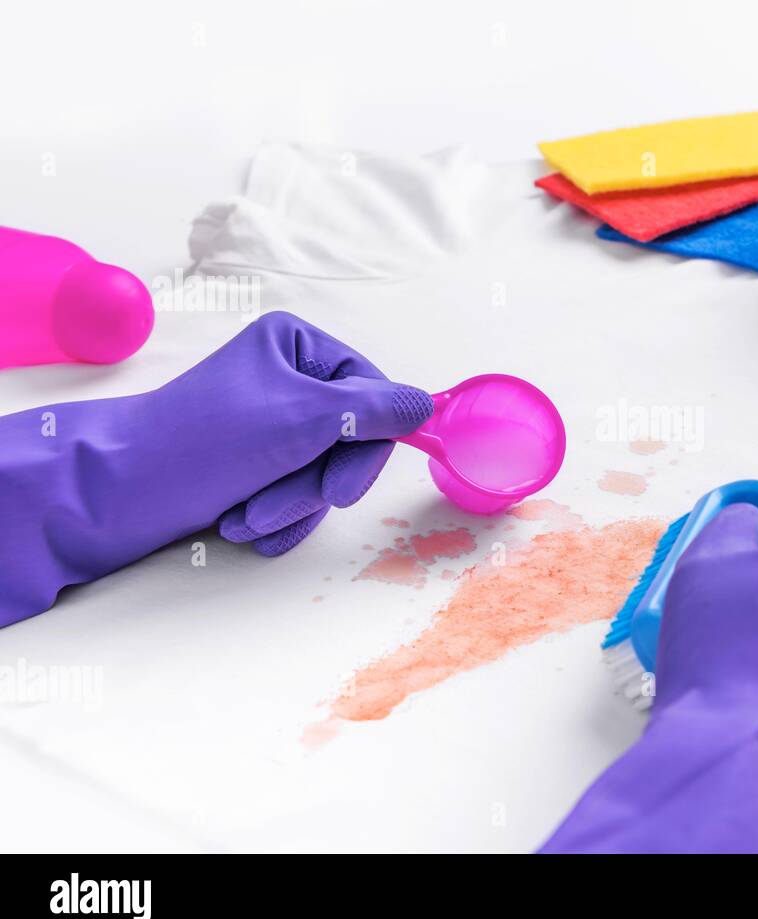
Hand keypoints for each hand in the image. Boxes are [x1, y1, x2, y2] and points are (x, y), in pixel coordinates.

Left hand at [210, 312, 432, 554]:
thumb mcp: (304, 417)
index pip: (372, 394)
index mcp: (296, 346)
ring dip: (290, 506)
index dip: (364, 445)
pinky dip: (276, 518)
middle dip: (314, 484)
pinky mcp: (258, 467)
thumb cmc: (206, 440)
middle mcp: (288, 380)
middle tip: (279, 502)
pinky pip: (300, 497)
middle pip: (350, 441)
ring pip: (325, 474)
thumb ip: (374, 410)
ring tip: (245, 515)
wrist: (122, 492)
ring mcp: (274, 427)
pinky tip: (240, 524)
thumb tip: (426, 404)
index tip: (343, 486)